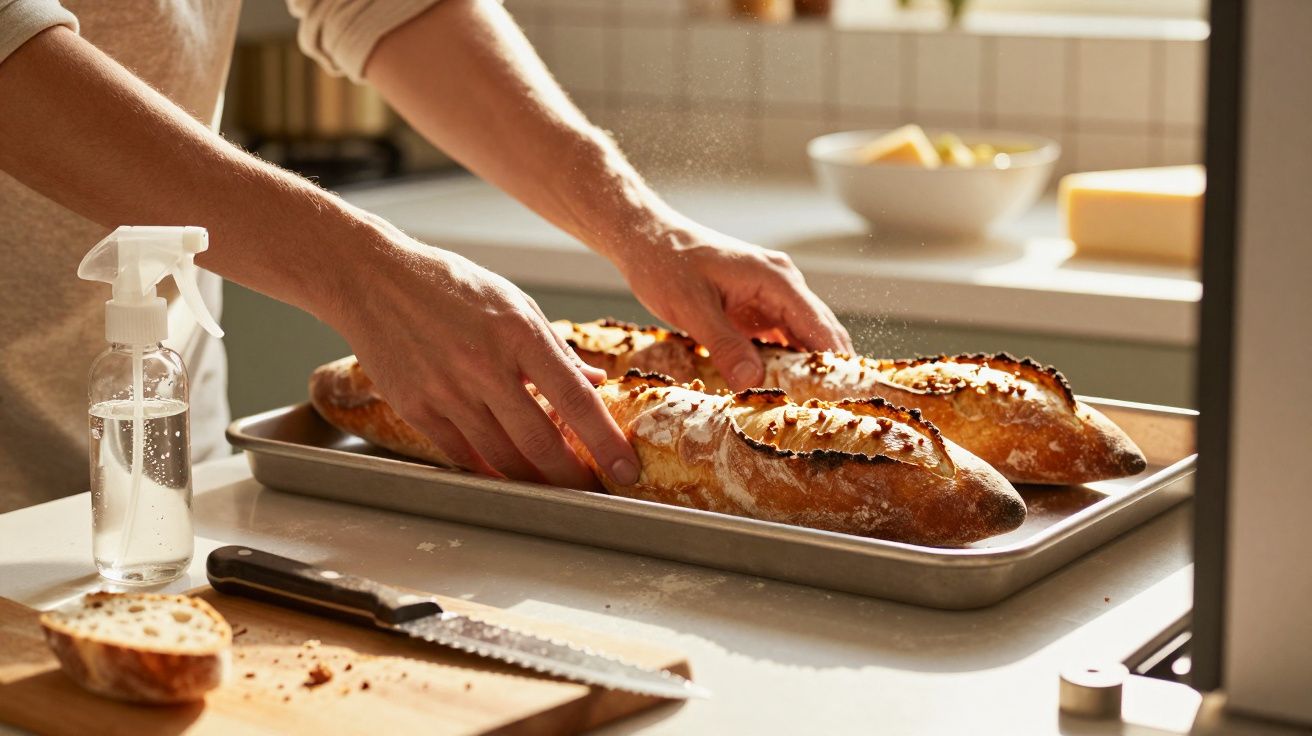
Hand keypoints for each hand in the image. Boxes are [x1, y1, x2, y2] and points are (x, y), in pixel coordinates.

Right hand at [324, 224, 639, 489]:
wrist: (374, 280)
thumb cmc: (449, 286)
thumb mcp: (514, 303)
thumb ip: (554, 349)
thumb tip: (592, 383)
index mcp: (519, 333)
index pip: (575, 400)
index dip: (605, 441)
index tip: (625, 467)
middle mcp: (484, 366)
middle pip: (539, 442)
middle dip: (572, 476)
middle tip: (591, 489)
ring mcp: (447, 391)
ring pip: (501, 457)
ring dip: (534, 480)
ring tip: (554, 486)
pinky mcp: (416, 408)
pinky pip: (462, 455)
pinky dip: (490, 471)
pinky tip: (508, 475)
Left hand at [614, 220, 852, 388]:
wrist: (647, 239)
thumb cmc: (666, 263)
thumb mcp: (691, 308)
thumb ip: (724, 345)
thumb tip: (752, 382)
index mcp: (776, 279)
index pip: (820, 327)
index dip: (834, 364)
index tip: (843, 398)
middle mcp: (783, 285)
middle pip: (819, 334)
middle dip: (826, 371)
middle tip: (828, 413)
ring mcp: (770, 296)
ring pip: (801, 338)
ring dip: (804, 370)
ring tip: (809, 409)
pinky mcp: (755, 307)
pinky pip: (779, 339)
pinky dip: (782, 363)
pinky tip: (779, 389)